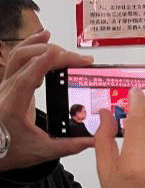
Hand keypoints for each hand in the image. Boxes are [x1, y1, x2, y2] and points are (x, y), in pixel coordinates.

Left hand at [0, 33, 94, 170]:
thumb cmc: (7, 150)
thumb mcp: (41, 151)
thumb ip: (69, 145)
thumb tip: (93, 139)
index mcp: (13, 105)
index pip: (27, 77)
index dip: (43, 63)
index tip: (59, 53)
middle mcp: (7, 91)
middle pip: (27, 60)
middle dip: (56, 55)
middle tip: (80, 61)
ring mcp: (6, 85)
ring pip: (20, 54)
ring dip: (42, 45)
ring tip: (63, 46)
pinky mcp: (9, 83)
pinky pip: (17, 57)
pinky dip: (30, 44)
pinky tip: (42, 37)